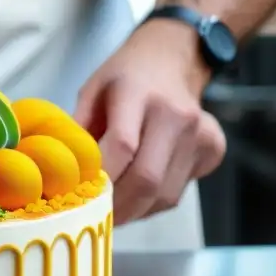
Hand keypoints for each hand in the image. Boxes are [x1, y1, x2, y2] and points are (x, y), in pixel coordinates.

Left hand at [73, 19, 226, 224]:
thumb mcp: (91, 92)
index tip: (79, 198)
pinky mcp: (213, 149)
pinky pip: (178, 193)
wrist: (172, 58)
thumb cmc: (124, 78)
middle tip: (94, 218)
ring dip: (134, 211)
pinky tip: (137, 194)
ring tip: (112, 209)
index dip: (101, 179)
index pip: (122, 145)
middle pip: (147, 178)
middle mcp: (176, 114)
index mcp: (139, 93)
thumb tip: (61, 177)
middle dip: (117, 207)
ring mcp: (200, 133)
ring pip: (165, 195)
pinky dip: (152, 204)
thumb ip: (78, 132)